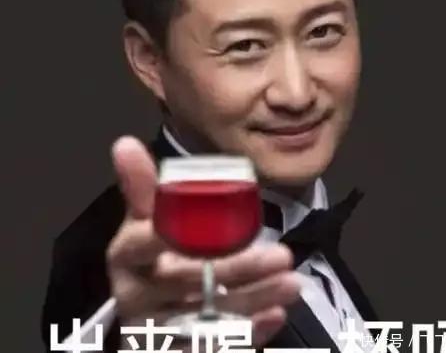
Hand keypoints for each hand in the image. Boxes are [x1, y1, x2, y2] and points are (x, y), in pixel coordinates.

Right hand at [106, 136, 300, 346]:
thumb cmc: (148, 255)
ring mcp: (158, 327)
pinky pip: (215, 344)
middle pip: (189, 281)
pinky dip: (248, 332)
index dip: (171, 233)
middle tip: (282, 256)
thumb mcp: (143, 220)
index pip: (145, 242)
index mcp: (127, 255)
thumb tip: (124, 142)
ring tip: (292, 284)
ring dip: (254, 300)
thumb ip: (143, 188)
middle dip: (237, 269)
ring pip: (209, 315)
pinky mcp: (179, 348)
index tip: (207, 225)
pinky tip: (275, 316)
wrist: (144, 306)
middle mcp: (137, 293)